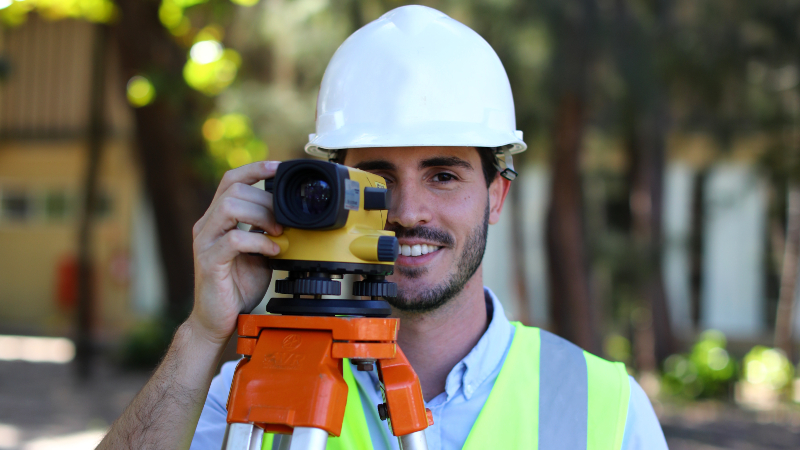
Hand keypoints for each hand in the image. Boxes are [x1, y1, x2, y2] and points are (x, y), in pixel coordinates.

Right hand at [189, 161, 282, 344]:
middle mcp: (207, 225)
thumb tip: (292, 217)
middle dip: (265, 199)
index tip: (279, 167)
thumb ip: (268, 232)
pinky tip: (272, 251)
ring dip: (261, 215)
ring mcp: (205, 242)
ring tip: (278, 233)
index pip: (231, 180)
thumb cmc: (237, 286)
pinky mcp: (208, 261)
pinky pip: (233, 239)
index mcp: (218, 219)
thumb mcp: (259, 251)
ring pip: (229, 206)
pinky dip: (258, 241)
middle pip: (233, 189)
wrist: (217, 320)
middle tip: (284, 220)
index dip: (256, 168)